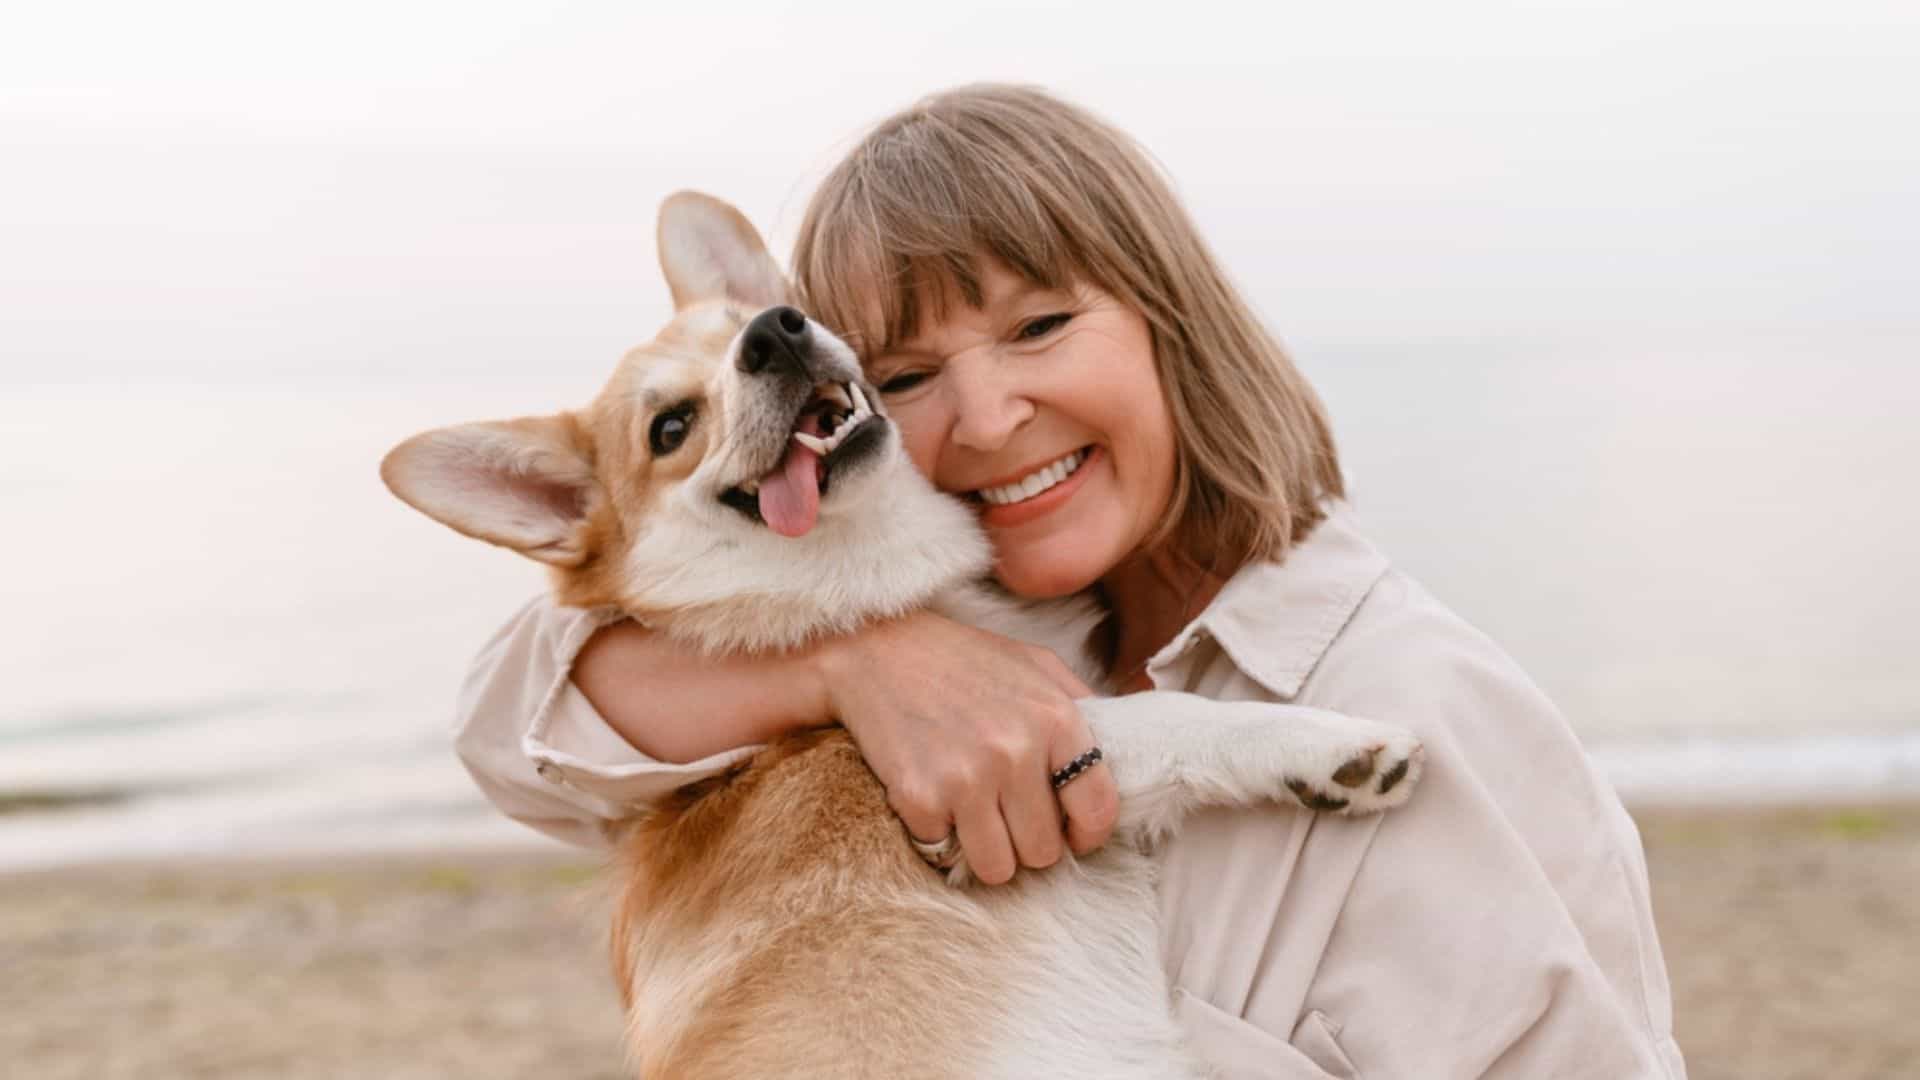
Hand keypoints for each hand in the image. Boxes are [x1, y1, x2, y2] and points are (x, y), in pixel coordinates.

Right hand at [813, 612, 1119, 884]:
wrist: (874, 652)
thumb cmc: (962, 659)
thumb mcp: (1036, 666)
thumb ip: (1084, 708)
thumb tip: (1131, 748)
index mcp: (1056, 719)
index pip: (1098, 810)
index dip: (1087, 834)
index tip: (1072, 833)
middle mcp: (1015, 752)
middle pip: (1044, 852)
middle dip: (1028, 842)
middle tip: (1007, 815)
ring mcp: (966, 779)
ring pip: (998, 869)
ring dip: (987, 851)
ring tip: (973, 815)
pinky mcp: (919, 798)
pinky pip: (944, 855)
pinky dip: (938, 837)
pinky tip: (933, 798)